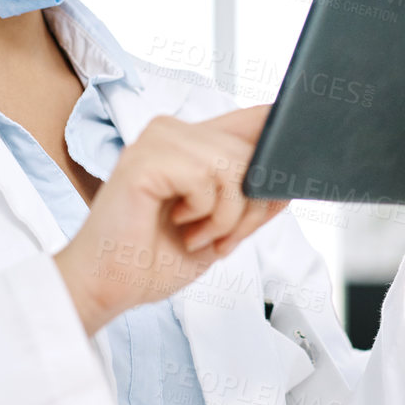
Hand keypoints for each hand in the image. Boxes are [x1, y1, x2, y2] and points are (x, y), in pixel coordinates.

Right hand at [53, 104, 291, 334]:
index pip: (256, 118)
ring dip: (226, 216)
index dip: (282, 135)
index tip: (295, 167)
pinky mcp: (145, 158)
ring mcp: (158, 140)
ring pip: (235, 165)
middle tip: (220, 238)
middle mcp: (174, 131)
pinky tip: (179, 226)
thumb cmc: (155, 258)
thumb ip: (253, 196)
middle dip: (250, 207)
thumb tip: (290, 177)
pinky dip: (205, 214)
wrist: (110, 286)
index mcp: (192, 141)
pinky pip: (208, 177)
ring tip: (196, 235)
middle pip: (253, 151)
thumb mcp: (223, 226)